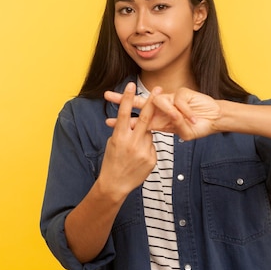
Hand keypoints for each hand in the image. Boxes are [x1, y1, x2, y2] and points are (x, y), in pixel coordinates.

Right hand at [97, 82, 157, 197]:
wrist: (115, 184)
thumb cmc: (111, 162)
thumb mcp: (113, 143)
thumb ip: (124, 131)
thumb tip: (135, 122)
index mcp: (119, 137)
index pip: (123, 113)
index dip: (127, 98)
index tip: (131, 85)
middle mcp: (132, 142)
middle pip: (144, 118)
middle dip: (152, 101)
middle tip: (159, 89)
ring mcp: (143, 151)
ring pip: (149, 134)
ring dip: (144, 136)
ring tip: (133, 150)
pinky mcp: (152, 159)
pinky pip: (152, 146)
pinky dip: (147, 148)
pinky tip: (139, 159)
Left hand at [104, 87, 221, 140]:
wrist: (216, 119)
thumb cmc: (199, 127)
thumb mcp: (181, 132)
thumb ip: (169, 128)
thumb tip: (153, 127)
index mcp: (160, 119)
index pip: (139, 120)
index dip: (124, 120)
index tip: (108, 122)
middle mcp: (163, 107)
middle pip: (139, 102)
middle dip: (123, 99)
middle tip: (107, 96)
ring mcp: (171, 99)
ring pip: (159, 102)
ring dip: (169, 112)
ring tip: (178, 117)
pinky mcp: (181, 93)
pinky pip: (178, 104)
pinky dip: (186, 113)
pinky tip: (194, 118)